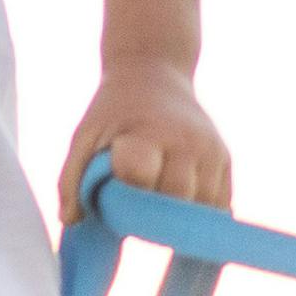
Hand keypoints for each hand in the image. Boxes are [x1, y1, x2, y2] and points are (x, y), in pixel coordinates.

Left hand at [58, 58, 230, 221]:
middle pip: (176, 200)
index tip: (115, 199)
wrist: (155, 72)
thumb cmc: (112, 113)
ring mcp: (211, 151)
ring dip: (180, 222)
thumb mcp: (84, 137)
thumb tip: (72, 222)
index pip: (141, 175)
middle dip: (154, 218)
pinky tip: (179, 213)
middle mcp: (186, 141)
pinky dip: (199, 216)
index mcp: (148, 133)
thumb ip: (70, 180)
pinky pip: (219, 205)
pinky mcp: (224, 160)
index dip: (126, 195)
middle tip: (134, 218)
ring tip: (156, 214)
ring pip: (203, 209)